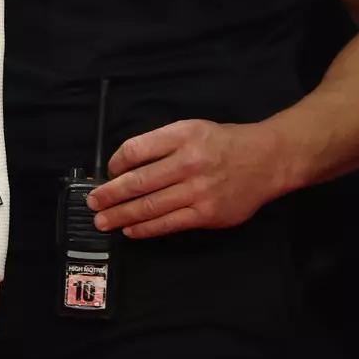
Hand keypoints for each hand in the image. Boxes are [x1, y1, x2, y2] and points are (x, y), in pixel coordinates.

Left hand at [86, 120, 287, 238]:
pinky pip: (170, 223)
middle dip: (110, 194)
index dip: (116, 162)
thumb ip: (161, 144)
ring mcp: (198, 191)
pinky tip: (130, 230)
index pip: (136, 149)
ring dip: (122, 215)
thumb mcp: (191, 128)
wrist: (266, 160)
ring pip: (151, 206)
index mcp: (181, 136)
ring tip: (103, 220)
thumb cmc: (223, 142)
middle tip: (92, 202)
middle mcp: (188, 162)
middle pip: (139, 181)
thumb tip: (126, 164)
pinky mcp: (207, 214)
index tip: (107, 171)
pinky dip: (146, 228)